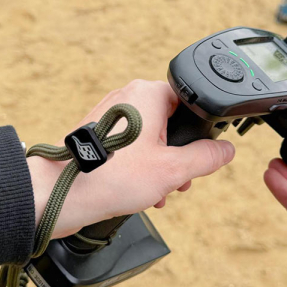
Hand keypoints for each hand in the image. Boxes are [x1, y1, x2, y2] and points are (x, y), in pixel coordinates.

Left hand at [28, 80, 234, 238]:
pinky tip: (140, 192)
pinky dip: (140, 165)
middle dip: (178, 155)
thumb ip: (206, 157)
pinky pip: (130, 144)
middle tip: (179, 181)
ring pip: (151, 136)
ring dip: (160, 165)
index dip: (199, 133)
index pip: (191, 101)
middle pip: (170, 122)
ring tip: (159, 192)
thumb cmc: (112, 177)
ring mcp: (110, 112)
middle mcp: (128, 95)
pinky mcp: (98, 130)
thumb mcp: (173, 170)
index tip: (199, 158)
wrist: (60, 194)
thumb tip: (226, 150)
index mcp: (149, 93)